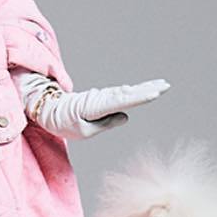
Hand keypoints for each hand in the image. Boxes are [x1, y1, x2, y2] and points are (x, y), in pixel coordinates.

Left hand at [18, 72, 169, 138]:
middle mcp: (100, 99)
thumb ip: (105, 124)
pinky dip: (134, 90)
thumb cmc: (64, 124)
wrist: (49, 111)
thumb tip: (125, 116)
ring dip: (144, 87)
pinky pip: (120, 94)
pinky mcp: (102, 98)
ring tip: (161, 85)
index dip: (138, 98)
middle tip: (166, 85)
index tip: (154, 93)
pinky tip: (146, 87)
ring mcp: (101, 97)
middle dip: (147, 89)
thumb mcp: (82, 131)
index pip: (120, 102)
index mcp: (94, 107)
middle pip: (127, 93)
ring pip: (126, 92)